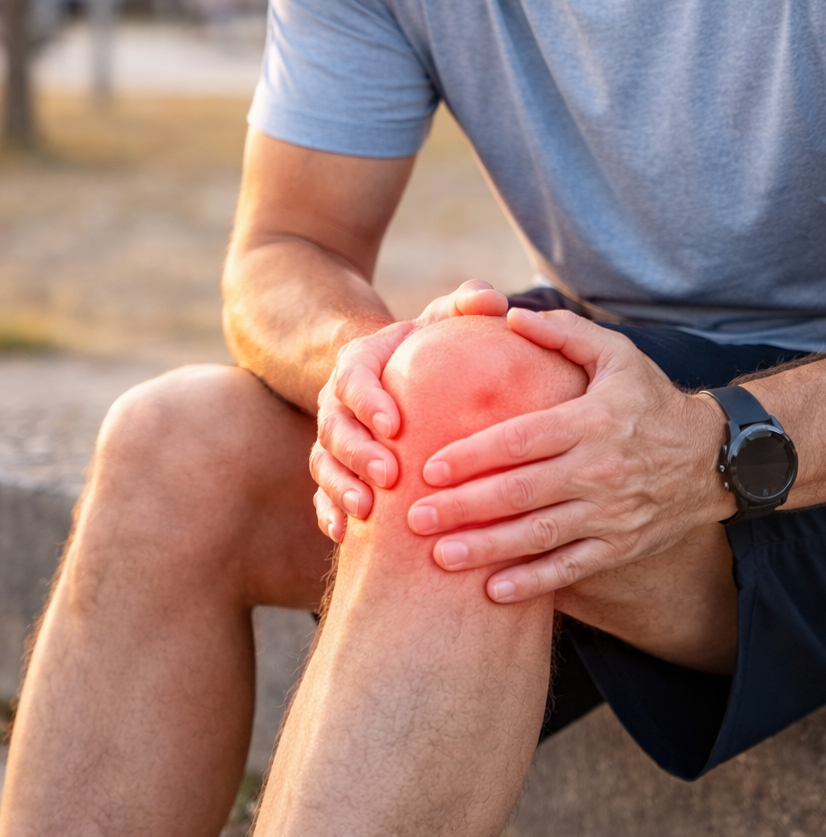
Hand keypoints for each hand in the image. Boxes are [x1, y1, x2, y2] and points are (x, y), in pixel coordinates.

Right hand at [310, 280, 508, 540]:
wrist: (397, 375)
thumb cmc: (430, 347)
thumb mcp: (445, 319)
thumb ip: (467, 303)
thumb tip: (493, 301)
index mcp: (359, 363)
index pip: (354, 379)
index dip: (369, 402)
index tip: (395, 424)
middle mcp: (337, 402)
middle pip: (334, 428)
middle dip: (358, 453)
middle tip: (389, 476)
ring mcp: (332, 439)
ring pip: (323, 463)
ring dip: (341, 488)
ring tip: (366, 511)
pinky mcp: (335, 470)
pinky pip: (321, 494)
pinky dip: (328, 512)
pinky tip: (345, 534)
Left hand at [406, 308, 732, 601]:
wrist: (715, 456)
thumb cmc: (652, 400)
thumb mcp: (618, 354)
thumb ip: (564, 334)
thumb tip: (510, 315)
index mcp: (591, 420)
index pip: (521, 439)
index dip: (474, 455)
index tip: (430, 466)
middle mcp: (599, 470)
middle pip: (520, 492)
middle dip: (464, 508)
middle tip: (415, 518)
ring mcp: (611, 513)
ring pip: (539, 535)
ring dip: (487, 549)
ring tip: (440, 558)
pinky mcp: (621, 545)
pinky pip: (572, 568)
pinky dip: (533, 582)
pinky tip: (493, 591)